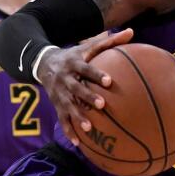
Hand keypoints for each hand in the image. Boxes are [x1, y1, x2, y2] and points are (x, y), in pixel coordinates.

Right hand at [37, 28, 133, 144]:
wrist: (43, 63)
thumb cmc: (73, 55)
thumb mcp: (87, 46)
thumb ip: (109, 42)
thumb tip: (132, 32)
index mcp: (74, 63)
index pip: (86, 68)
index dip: (96, 74)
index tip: (109, 80)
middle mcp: (65, 78)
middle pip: (76, 88)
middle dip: (87, 96)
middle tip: (102, 104)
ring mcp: (59, 93)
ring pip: (67, 106)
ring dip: (77, 116)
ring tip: (89, 127)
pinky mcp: (56, 104)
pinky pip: (62, 119)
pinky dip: (69, 131)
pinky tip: (78, 143)